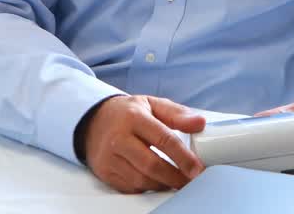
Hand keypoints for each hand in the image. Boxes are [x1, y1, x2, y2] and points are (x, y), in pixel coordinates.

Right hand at [80, 95, 205, 193]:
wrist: (93, 121)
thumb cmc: (127, 113)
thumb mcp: (152, 104)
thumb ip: (177, 114)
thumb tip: (200, 123)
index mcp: (134, 118)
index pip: (164, 140)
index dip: (183, 157)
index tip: (197, 168)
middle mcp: (119, 138)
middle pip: (152, 165)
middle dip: (175, 177)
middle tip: (191, 180)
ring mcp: (109, 157)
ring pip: (141, 180)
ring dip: (163, 184)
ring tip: (177, 181)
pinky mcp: (105, 172)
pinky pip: (129, 188)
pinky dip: (147, 188)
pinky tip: (158, 182)